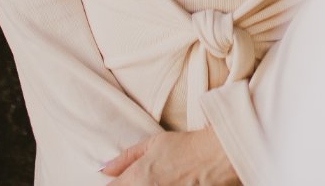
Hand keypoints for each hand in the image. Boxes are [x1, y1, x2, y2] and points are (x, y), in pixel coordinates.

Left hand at [99, 128, 239, 185]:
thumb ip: (126, 157)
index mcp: (137, 178)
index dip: (115, 185)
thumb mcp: (153, 144)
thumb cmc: (188, 147)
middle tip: (150, 178)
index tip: (121, 182)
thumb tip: (105, 168)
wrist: (218, 156)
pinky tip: (172, 184)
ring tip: (163, 179)